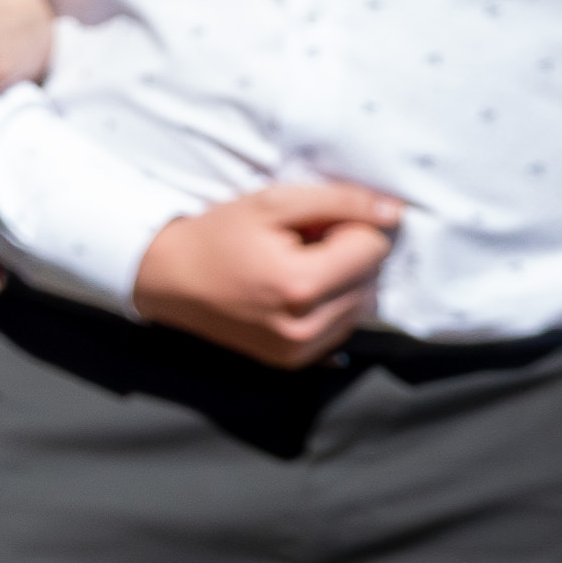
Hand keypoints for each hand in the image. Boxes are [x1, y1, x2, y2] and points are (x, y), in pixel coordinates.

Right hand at [131, 176, 406, 367]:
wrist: (166, 280)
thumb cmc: (216, 236)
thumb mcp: (272, 203)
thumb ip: (339, 201)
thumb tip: (395, 212)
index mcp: (301, 285)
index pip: (373, 247)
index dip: (347, 227)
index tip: (310, 226)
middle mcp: (306, 325)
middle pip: (371, 278)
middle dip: (345, 256)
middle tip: (298, 247)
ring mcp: (301, 349)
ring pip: (361, 305)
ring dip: (340, 284)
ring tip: (293, 271)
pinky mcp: (295, 361)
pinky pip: (341, 328)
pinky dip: (328, 308)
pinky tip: (292, 296)